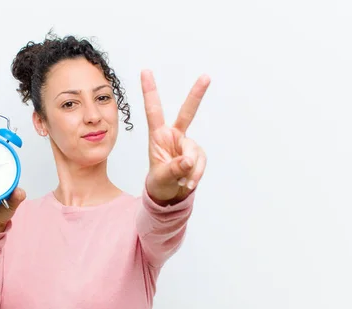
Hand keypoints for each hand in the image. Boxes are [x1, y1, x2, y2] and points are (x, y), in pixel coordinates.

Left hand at [141, 70, 209, 204]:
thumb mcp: (161, 177)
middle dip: (197, 95)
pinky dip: (196, 175)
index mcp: (158, 135)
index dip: (149, 91)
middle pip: (187, 112)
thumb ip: (174, 169)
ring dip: (191, 169)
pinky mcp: (198, 154)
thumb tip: (188, 161)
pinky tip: (188, 182)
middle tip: (206, 77)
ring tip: (182, 181)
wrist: (169, 194)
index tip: (145, 71)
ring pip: (194, 152)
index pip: (153, 110)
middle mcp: (174, 135)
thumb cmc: (159, 182)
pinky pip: (201, 163)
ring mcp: (188, 144)